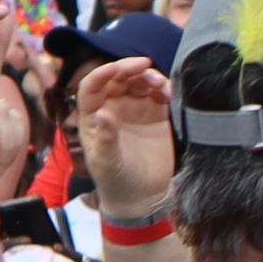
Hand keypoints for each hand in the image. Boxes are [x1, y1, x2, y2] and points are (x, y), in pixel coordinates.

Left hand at [77, 55, 176, 222]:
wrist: (141, 196)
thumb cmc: (116, 180)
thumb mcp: (107, 161)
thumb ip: (106, 137)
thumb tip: (104, 114)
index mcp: (93, 115)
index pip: (93, 85)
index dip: (104, 73)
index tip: (118, 69)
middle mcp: (113, 106)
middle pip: (118, 78)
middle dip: (130, 69)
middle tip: (145, 66)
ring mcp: (135, 109)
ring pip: (140, 82)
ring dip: (150, 77)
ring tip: (161, 85)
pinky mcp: (156, 115)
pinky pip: (160, 95)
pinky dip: (165, 89)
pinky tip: (169, 93)